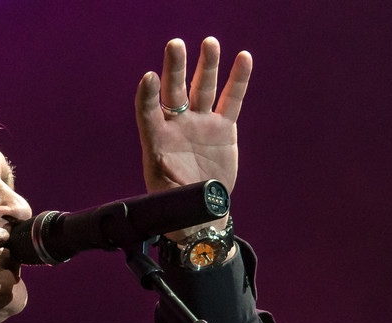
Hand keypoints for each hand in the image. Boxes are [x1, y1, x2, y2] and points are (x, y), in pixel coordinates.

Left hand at [135, 38, 251, 242]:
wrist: (201, 209)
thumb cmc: (177, 206)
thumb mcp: (167, 200)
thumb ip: (176, 188)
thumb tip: (191, 187)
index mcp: (157, 141)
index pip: (148, 112)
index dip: (147, 95)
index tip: (149, 77)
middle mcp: (177, 126)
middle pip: (175, 91)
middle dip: (175, 68)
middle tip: (175, 44)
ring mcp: (200, 124)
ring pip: (203, 89)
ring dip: (206, 65)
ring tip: (209, 43)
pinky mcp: (223, 128)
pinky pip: (231, 100)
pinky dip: (238, 80)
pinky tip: (243, 58)